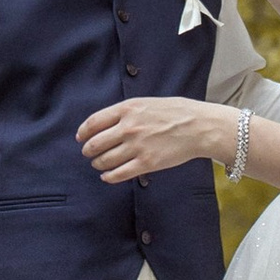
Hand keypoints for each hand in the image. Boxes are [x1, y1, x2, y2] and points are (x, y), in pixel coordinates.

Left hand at [78, 96, 227, 180]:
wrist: (199, 127)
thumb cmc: (176, 112)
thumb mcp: (147, 103)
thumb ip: (126, 112)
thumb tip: (106, 124)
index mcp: (128, 109)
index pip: (93, 122)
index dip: (83, 133)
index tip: (80, 138)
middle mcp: (129, 127)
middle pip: (95, 144)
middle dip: (88, 151)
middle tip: (89, 154)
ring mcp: (137, 146)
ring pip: (105, 160)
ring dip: (98, 164)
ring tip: (99, 164)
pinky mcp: (147, 163)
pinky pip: (119, 174)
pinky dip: (109, 176)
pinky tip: (107, 175)